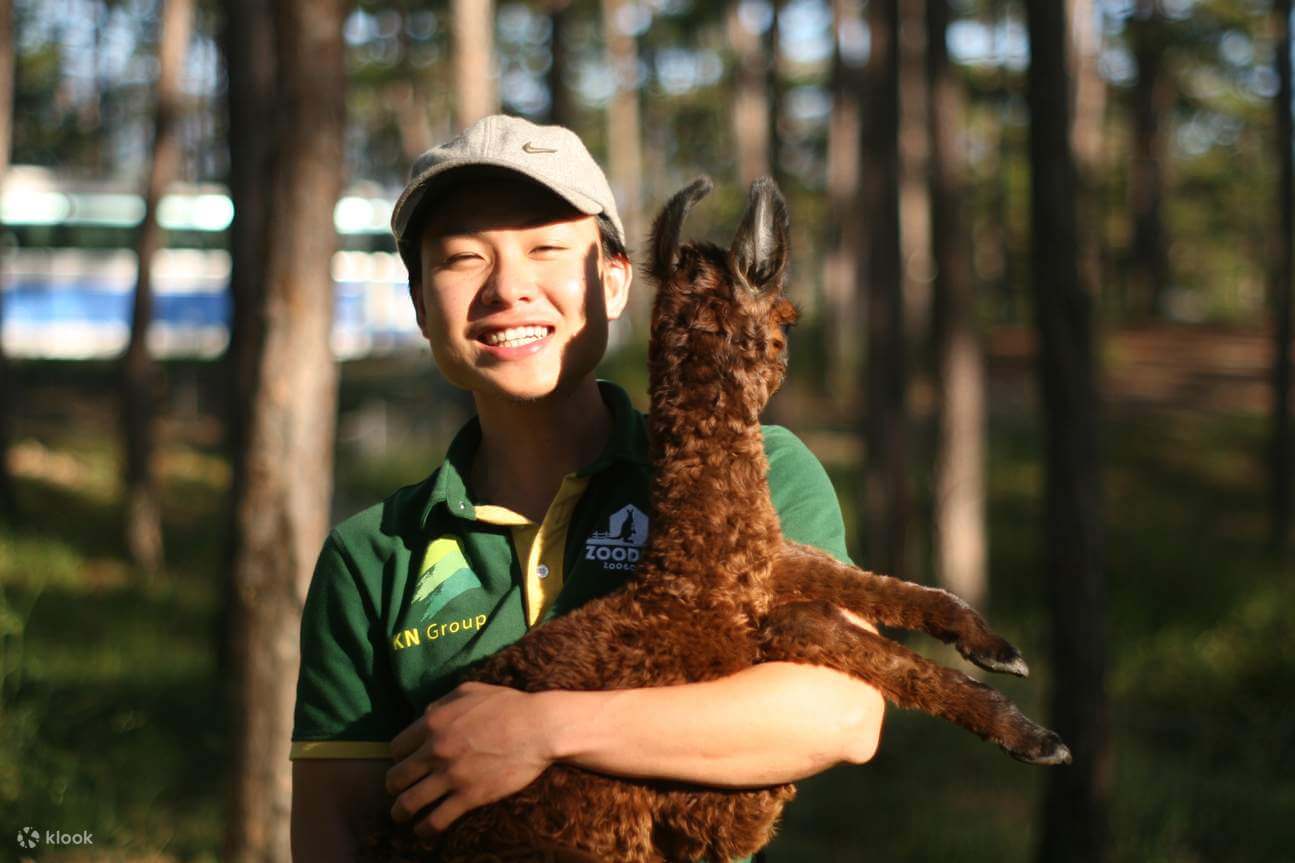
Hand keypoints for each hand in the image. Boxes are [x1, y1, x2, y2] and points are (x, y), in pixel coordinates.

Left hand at [385, 681, 553, 837]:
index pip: (396, 748)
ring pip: (408, 803)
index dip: (398, 757)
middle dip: (393, 786)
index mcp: (433, 724)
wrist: (538, 727)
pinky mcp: (469, 797)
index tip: (405, 763)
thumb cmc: (508, 705)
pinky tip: (424, 831)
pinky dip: (425, 829)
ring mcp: (451, 776)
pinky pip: (436, 820)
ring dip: (400, 813)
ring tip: (401, 816)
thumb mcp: (469, 691)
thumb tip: (425, 715)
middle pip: (396, 777)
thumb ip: (442, 703)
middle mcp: (435, 751)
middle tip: (398, 791)